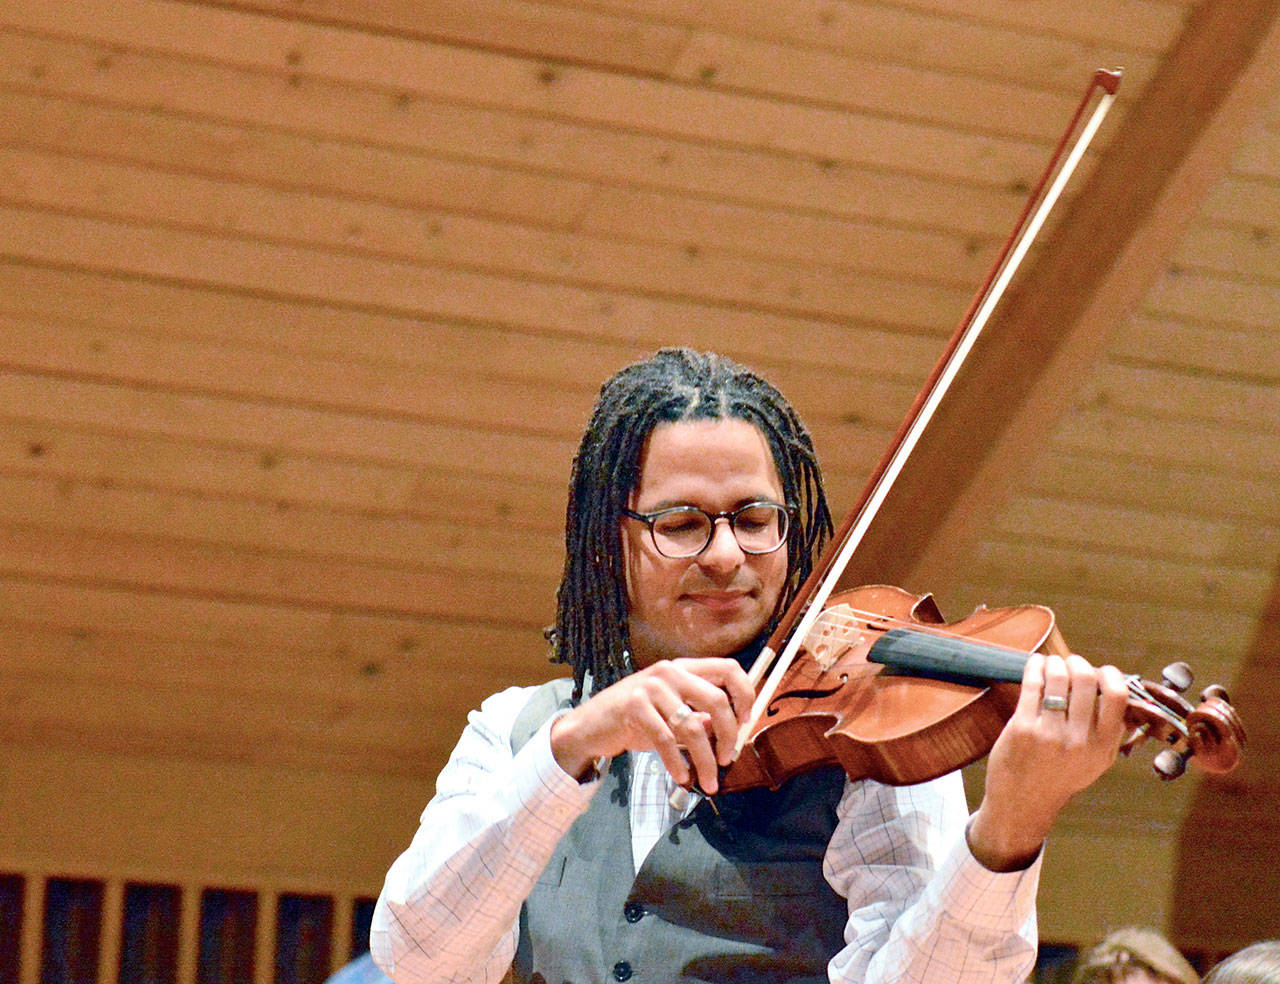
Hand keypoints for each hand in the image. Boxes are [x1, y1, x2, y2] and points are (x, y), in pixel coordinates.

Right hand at [549, 658, 753, 793]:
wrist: (591, 725)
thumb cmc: (636, 719)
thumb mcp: (672, 714)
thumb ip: (701, 717)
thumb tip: (732, 730)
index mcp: (685, 668)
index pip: (729, 668)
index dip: (744, 694)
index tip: (745, 722)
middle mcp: (670, 671)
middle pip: (716, 699)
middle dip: (728, 735)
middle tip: (727, 759)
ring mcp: (651, 687)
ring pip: (692, 726)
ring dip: (705, 760)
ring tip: (709, 782)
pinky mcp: (634, 706)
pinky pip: (666, 740)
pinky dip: (677, 763)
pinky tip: (682, 777)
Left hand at [967, 652, 1128, 870]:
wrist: (1023, 802)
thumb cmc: (1060, 775)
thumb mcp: (1096, 762)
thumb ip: (1110, 731)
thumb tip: (1121, 691)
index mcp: (1103, 747)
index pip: (1117, 697)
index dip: (1110, 675)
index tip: (1100, 671)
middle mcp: (1079, 741)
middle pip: (1086, 679)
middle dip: (1077, 662)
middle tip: (1070, 662)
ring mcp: (1050, 734)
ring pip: (1058, 677)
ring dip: (1054, 662)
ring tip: (1051, 663)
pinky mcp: (1022, 727)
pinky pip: (1032, 684)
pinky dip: (1035, 666)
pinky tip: (1036, 664)